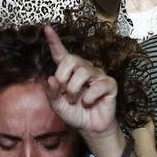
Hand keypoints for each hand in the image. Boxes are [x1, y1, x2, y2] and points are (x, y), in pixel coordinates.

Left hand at [42, 24, 119, 140]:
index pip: (61, 53)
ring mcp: (97, 74)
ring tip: (76, 101)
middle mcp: (84, 69)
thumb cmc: (74, 113)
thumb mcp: (57, 106)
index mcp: (69, 71)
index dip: (54, 41)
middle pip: (71, 59)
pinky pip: (97, 85)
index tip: (47, 28)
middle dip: (64, 78)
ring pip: (83, 72)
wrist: (90, 128)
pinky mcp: (109, 83)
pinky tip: (89, 103)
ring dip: (75, 91)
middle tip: (66, 94)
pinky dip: (89, 98)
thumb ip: (52, 93)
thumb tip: (51, 78)